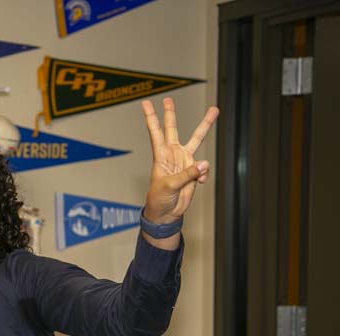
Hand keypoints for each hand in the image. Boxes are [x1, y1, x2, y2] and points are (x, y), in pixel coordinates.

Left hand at [141, 98, 218, 223]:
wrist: (167, 213)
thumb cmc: (159, 199)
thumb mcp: (170, 186)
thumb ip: (187, 174)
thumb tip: (204, 164)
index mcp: (161, 156)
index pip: (156, 133)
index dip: (151, 118)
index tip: (146, 103)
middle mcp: (172, 154)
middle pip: (173, 129)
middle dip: (170, 114)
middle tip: (168, 99)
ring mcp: (184, 161)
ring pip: (196, 139)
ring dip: (205, 125)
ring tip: (214, 109)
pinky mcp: (193, 170)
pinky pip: (203, 168)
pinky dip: (203, 175)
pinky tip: (199, 182)